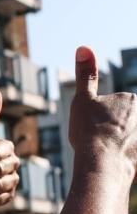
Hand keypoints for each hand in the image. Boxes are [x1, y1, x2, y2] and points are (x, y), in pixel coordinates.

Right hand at [69, 47, 136, 168]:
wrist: (102, 166)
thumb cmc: (90, 132)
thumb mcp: (82, 99)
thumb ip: (86, 75)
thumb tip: (84, 47)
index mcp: (130, 99)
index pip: (114, 109)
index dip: (99, 120)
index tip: (93, 128)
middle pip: (124, 125)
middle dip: (112, 134)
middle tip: (98, 143)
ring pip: (128, 141)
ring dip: (118, 148)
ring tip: (106, 157)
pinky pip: (131, 155)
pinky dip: (125, 160)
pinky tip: (115, 166)